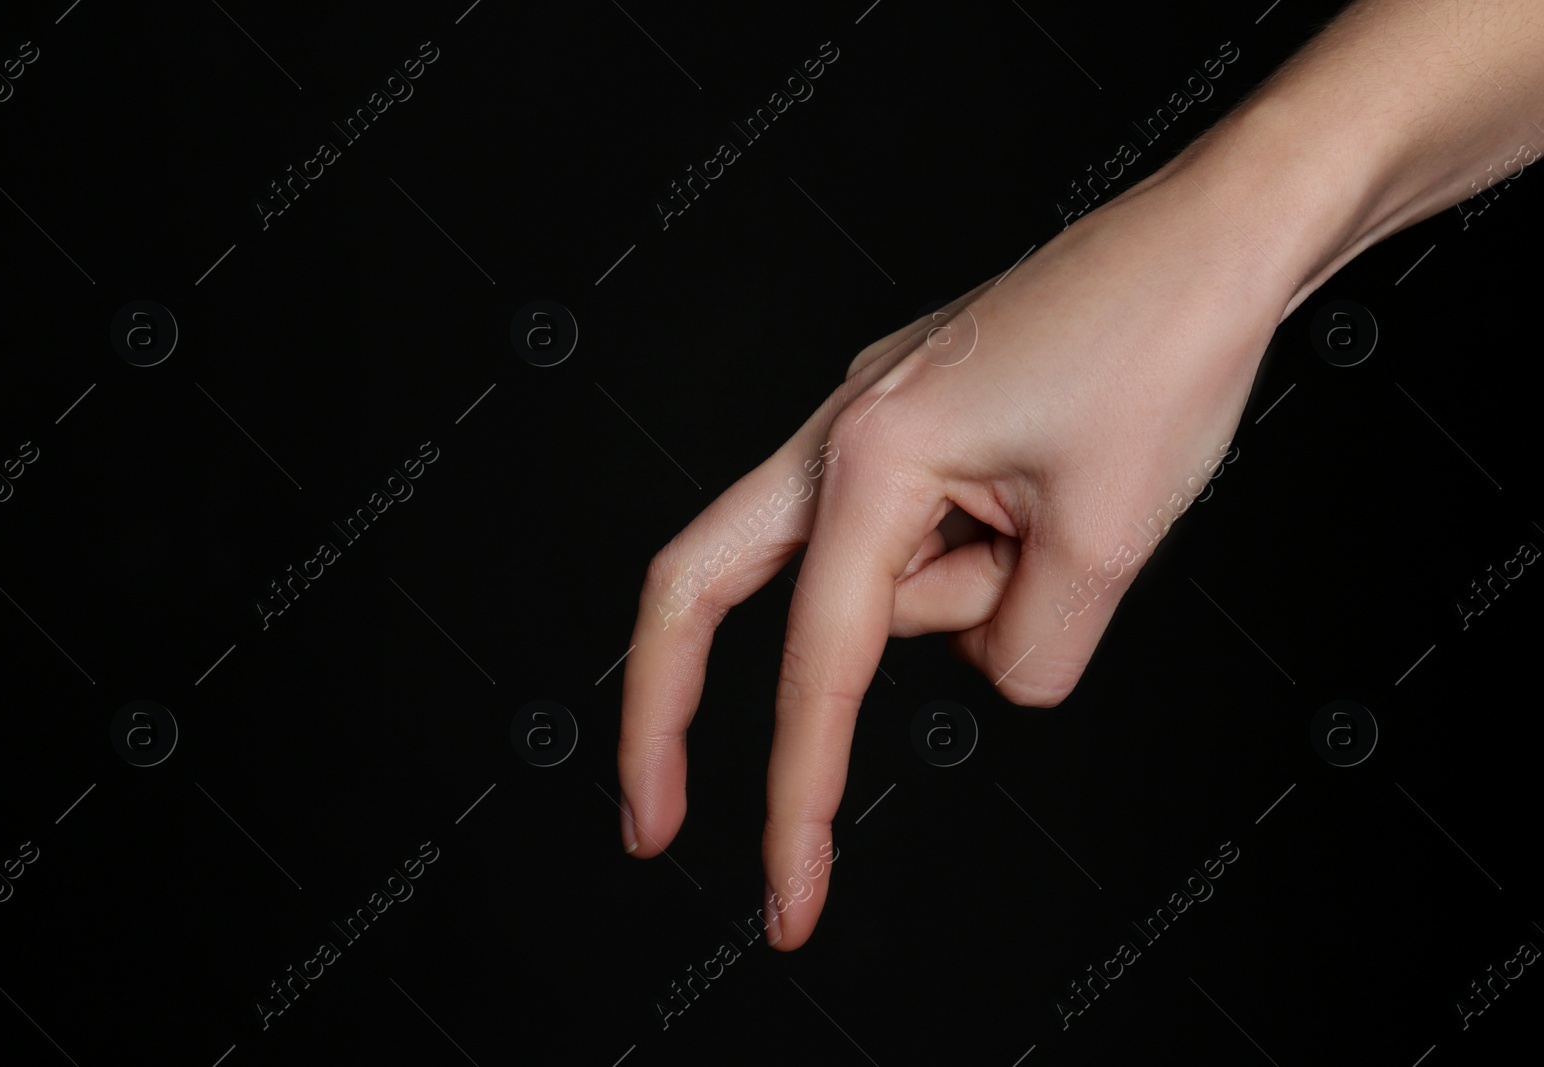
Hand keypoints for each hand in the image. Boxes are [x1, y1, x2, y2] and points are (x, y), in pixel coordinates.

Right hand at [616, 162, 1306, 949]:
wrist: (1215, 242)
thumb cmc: (1163, 346)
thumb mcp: (1106, 540)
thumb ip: (1021, 650)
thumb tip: (985, 671)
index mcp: (874, 452)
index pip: (816, 664)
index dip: (795, 797)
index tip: (787, 891)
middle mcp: (843, 432)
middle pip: (704, 586)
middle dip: (665, 710)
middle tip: (653, 820)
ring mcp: (871, 426)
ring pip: (867, 583)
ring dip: (963, 597)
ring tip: (1066, 527)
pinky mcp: (913, 432)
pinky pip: (912, 545)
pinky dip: (978, 564)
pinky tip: (1046, 510)